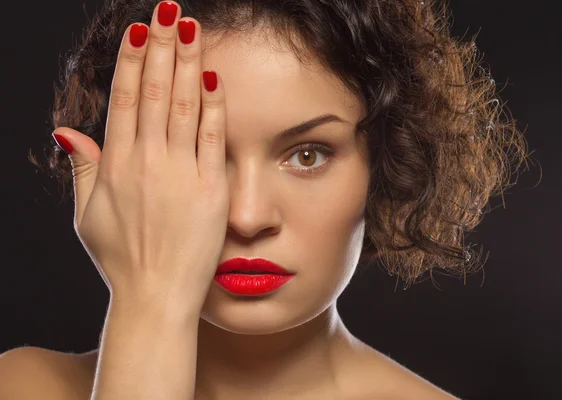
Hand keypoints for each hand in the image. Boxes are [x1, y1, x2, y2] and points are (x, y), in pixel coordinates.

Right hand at [52, 1, 227, 314]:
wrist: (156, 296)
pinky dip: (214, 105)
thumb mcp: (86, 215)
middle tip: (170, 8)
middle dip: (163, 45)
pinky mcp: (212, 188)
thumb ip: (81, 169)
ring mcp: (182, 173)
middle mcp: (148, 162)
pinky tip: (214, 76)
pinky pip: (214, 137)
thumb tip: (66, 131)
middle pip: (157, 90)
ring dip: (189, 62)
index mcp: (116, 165)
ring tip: (193, 27)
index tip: (142, 28)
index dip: (135, 59)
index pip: (127, 98)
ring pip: (186, 105)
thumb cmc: (120, 259)